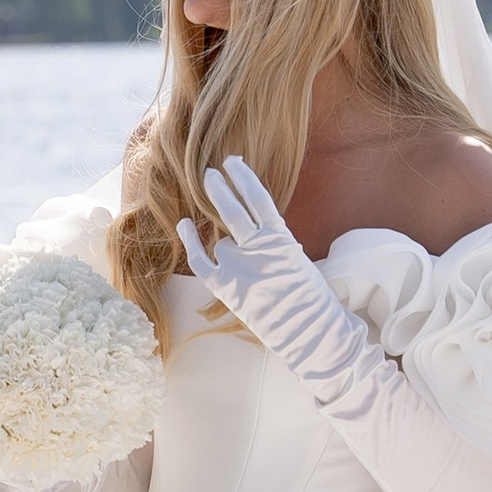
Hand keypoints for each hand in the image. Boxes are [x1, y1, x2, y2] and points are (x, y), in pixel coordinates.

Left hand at [174, 156, 323, 339]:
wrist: (307, 329)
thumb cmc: (306, 295)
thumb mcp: (295, 257)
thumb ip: (273, 241)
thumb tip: (250, 229)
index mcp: (281, 237)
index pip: (258, 197)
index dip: (243, 176)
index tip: (233, 162)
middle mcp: (259, 247)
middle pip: (233, 209)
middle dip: (219, 188)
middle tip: (210, 173)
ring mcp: (240, 267)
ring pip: (220, 239)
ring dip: (222, 238)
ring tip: (226, 235)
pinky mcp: (226, 286)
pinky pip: (200, 259)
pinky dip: (190, 241)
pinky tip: (183, 225)